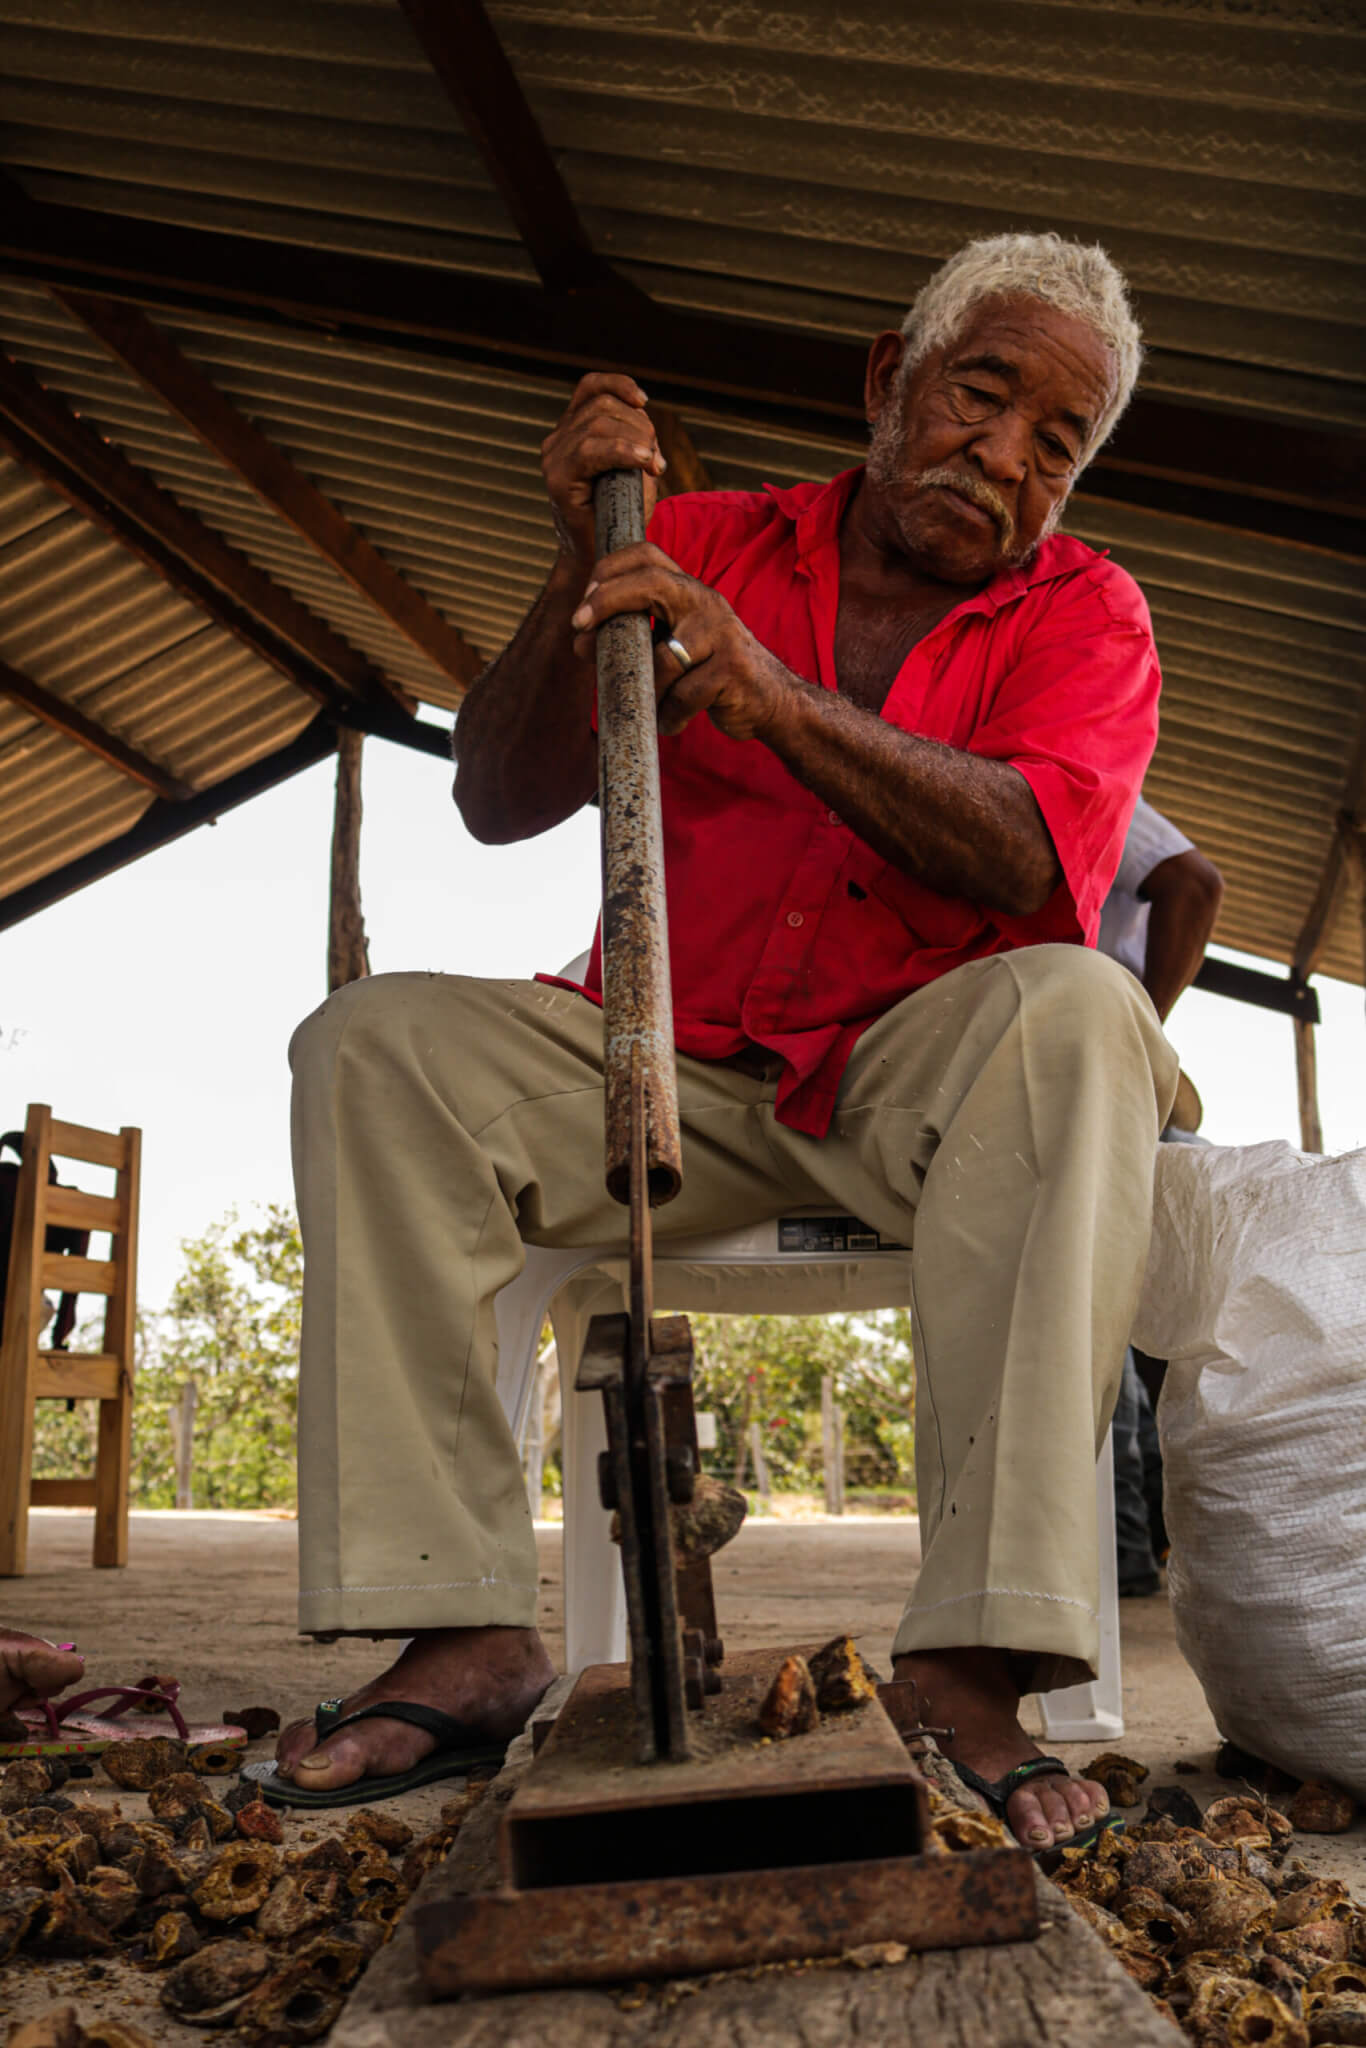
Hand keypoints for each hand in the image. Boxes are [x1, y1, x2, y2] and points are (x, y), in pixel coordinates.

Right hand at [541, 373, 666, 569]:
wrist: (602, 556)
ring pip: (599, 423)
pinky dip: (623, 450)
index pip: (590, 387)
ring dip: (637, 440)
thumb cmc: (620, 512)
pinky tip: (644, 461)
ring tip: (652, 466)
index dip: (620, 385)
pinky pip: (591, 449)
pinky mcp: (557, 477)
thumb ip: (636, 435)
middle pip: (603, 405)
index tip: (644, 401)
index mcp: (572, 430)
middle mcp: (557, 439)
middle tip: (655, 458)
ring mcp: (554, 457)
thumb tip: (641, 410)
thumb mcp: (634, 465)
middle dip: (639, 425)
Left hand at [570, 542, 792, 740]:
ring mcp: (721, 634)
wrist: (772, 700)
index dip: (610, 569)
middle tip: (579, 629)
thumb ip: (641, 630)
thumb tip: (581, 637)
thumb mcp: (679, 640)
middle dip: (608, 601)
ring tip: (647, 706)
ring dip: (647, 690)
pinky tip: (671, 722)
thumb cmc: (712, 672)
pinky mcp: (732, 669)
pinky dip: (670, 715)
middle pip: (652, 583)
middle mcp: (705, 603)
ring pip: (662, 659)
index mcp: (689, 591)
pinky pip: (684, 695)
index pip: (648, 555)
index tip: (583, 604)